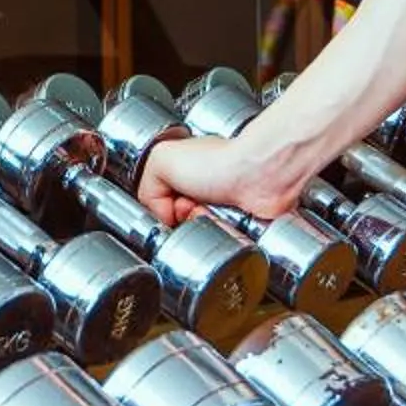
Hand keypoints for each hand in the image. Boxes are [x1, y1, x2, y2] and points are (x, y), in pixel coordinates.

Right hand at [136, 132, 308, 229]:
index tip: (170, 208)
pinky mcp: (243, 226)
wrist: (260, 177)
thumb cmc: (221, 162)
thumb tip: (158, 216)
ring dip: (203, 232)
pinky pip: (224, 246)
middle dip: (183, 224)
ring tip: (212, 218)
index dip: (163, 212)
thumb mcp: (160, 160)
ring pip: (201, 237)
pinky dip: (222, 240)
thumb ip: (145, 187)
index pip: (161, 207)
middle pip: (181, 225)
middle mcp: (206, 189)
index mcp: (185, 171)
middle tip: (192, 210)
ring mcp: (225, 208)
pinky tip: (226, 226)